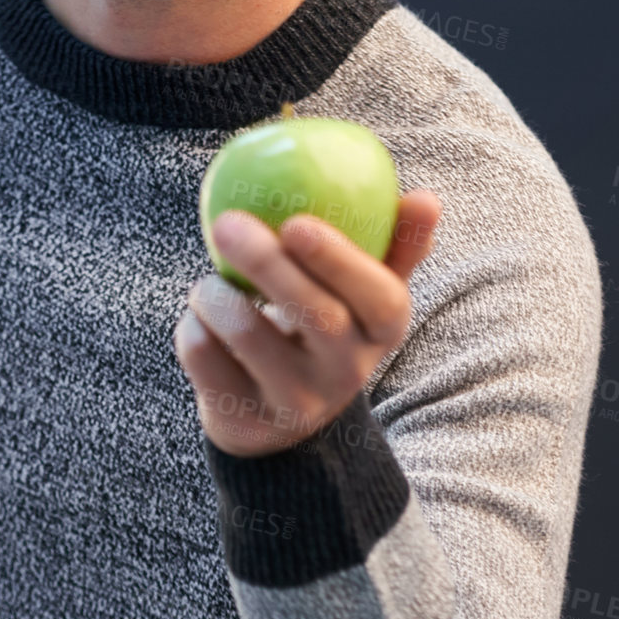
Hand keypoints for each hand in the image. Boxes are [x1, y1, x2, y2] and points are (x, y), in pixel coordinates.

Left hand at [173, 189, 441, 456]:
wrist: (279, 416)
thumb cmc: (326, 324)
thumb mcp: (364, 293)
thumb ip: (395, 242)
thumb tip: (426, 197)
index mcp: (383, 332)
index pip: (379, 299)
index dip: (341, 260)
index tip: (298, 221)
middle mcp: (347, 375)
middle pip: (315, 315)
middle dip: (267, 263)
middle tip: (228, 221)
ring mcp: (296, 404)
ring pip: (246, 334)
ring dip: (213, 292)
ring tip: (209, 281)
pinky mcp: (244, 421)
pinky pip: (203, 356)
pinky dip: (191, 324)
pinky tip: (201, 319)